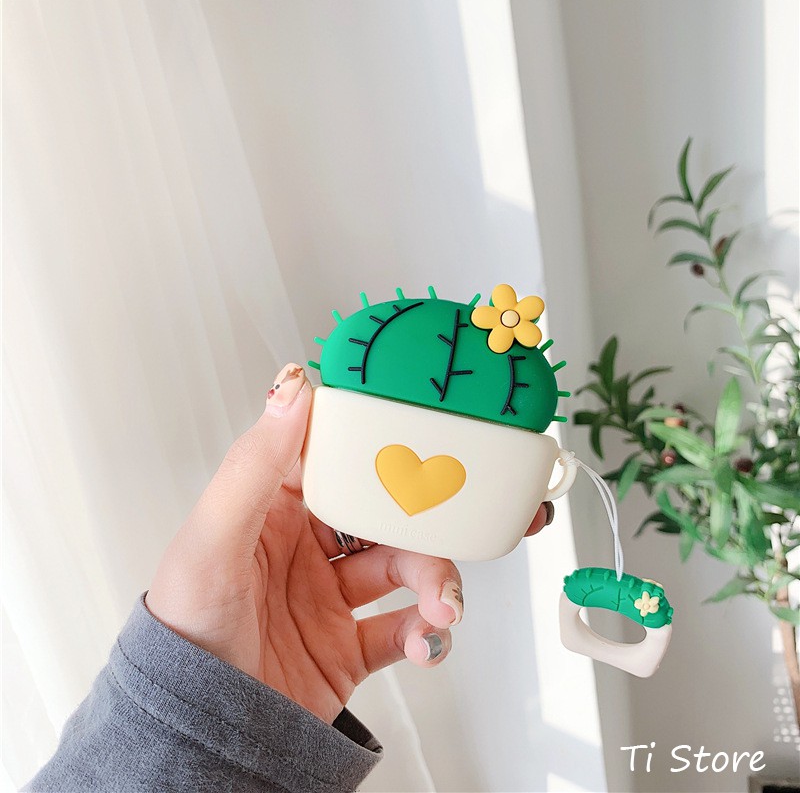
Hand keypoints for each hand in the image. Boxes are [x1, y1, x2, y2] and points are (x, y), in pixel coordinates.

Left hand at [146, 364, 553, 724]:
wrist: (197, 739)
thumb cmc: (185, 635)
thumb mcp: (213, 540)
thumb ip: (255, 465)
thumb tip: (292, 388)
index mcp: (272, 509)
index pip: (336, 460)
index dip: (379, 446)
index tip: (424, 437)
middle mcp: (305, 548)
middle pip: (384, 515)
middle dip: (425, 522)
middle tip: (453, 526)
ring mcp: (331, 598)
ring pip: (405, 570)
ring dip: (436, 582)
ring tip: (442, 606)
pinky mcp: (350, 646)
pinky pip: (405, 630)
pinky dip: (427, 635)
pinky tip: (427, 641)